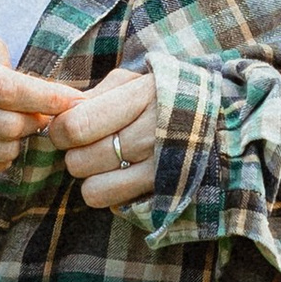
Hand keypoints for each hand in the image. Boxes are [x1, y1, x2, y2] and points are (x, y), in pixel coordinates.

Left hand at [48, 64, 159, 210]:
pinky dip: (105, 190)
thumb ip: (96, 95)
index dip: (60, 129)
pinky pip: (108, 201)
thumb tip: (59, 114)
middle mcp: (151, 134)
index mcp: (142, 96)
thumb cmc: (166, 95)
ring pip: (90, 187)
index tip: (67, 125)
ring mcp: (159, 167)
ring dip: (90, 175)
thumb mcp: (134, 80)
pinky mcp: (163, 192)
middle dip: (74, 153)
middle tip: (89, 143)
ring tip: (106, 160)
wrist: (221, 121)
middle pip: (78, 160)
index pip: (76, 126)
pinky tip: (118, 174)